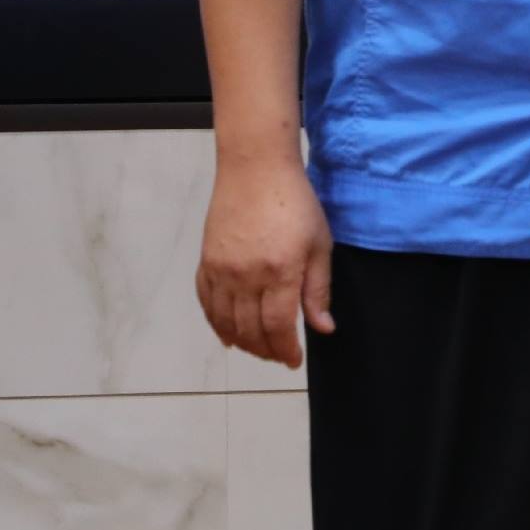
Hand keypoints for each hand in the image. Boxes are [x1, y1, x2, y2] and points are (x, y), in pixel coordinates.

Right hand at [196, 147, 333, 367]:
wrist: (256, 168)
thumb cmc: (295, 203)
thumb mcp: (319, 245)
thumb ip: (318, 290)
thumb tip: (323, 329)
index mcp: (279, 272)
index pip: (278, 327)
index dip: (285, 350)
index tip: (294, 360)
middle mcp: (246, 276)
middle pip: (250, 330)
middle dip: (266, 350)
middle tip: (278, 356)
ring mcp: (222, 269)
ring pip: (225, 321)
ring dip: (241, 341)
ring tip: (257, 348)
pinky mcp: (207, 260)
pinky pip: (206, 301)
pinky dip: (215, 322)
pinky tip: (227, 333)